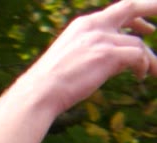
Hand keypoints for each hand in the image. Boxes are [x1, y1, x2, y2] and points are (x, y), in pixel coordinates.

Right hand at [30, 2, 156, 119]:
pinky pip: (138, 56)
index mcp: (84, 24)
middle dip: (153, 8)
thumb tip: (110, 62)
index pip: (117, 11)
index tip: (147, 26)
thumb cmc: (49, 85)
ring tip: (152, 72)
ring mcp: (102, 39)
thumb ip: (90, 53)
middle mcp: (95, 25)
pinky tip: (141, 77)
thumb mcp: (69, 60)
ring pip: (139, 43)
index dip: (136, 16)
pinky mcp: (108, 55)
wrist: (39, 94)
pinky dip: (144, 66)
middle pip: (133, 6)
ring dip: (150, 59)